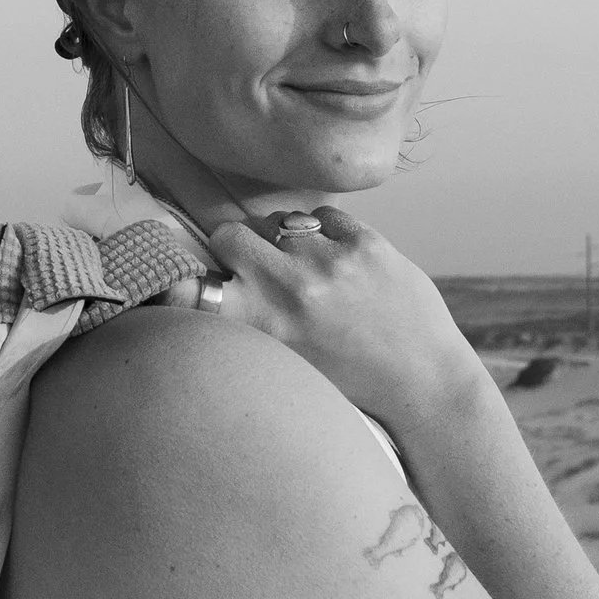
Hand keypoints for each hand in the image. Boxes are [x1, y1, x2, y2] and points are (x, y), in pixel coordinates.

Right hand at [187, 207, 480, 432]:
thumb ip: (249, 323)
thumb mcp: (287, 363)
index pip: (192, 287)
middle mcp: (291, 290)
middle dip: (235, 248)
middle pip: (228, 236)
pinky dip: (325, 233)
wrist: (423, 382)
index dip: (175, 278)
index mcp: (264, 327)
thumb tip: (211, 279)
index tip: (178, 279)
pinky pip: (322, 216)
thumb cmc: (350, 380)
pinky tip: (341, 263)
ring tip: (310, 271)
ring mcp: (330, 262)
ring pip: (277, 223)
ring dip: (284, 241)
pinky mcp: (366, 243)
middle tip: (254, 267)